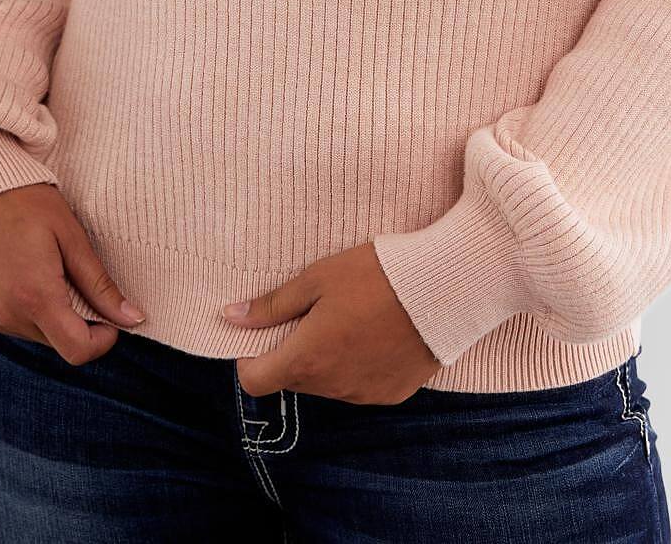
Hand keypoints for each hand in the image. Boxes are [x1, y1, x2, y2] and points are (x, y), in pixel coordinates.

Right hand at [0, 183, 146, 365]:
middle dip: (76, 320)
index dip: (102, 341)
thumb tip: (133, 318)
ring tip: (43, 268)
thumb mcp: (71, 237)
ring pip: (35, 333)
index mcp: (36, 297)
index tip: (109, 318)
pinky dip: (24, 308)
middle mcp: (7, 315)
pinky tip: (22, 273)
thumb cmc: (26, 203)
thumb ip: (100, 285)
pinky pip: (10, 324)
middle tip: (73, 276)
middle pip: (57, 341)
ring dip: (49, 313)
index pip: (77, 351)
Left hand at [220, 240, 441, 402]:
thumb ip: (272, 305)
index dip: (250, 358)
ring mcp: (362, 395)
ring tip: (351, 318)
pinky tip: (376, 334)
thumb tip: (229, 317)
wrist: (442, 290)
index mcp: (306, 359)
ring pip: (327, 383)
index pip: (255, 381)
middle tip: (315, 313)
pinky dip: (358, 366)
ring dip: (327, 360)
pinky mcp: (390, 394)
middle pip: (294, 379)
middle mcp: (331, 387)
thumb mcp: (317, 278)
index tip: (264, 333)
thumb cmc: (375, 275)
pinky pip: (359, 386)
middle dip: (294, 351)